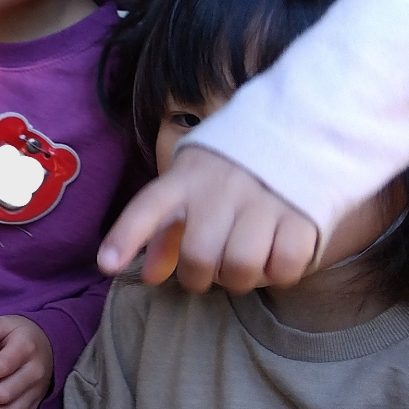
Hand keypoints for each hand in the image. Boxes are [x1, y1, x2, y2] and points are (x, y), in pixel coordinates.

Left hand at [98, 147, 319, 293]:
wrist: (297, 130)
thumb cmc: (230, 172)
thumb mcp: (190, 188)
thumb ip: (164, 232)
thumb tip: (149, 275)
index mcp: (185, 179)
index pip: (148, 206)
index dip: (125, 236)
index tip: (106, 264)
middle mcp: (220, 187)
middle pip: (197, 255)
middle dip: (199, 277)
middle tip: (211, 270)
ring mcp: (263, 198)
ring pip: (240, 266)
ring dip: (240, 279)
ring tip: (245, 263)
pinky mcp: (302, 212)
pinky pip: (285, 264)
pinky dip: (279, 274)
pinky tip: (276, 257)